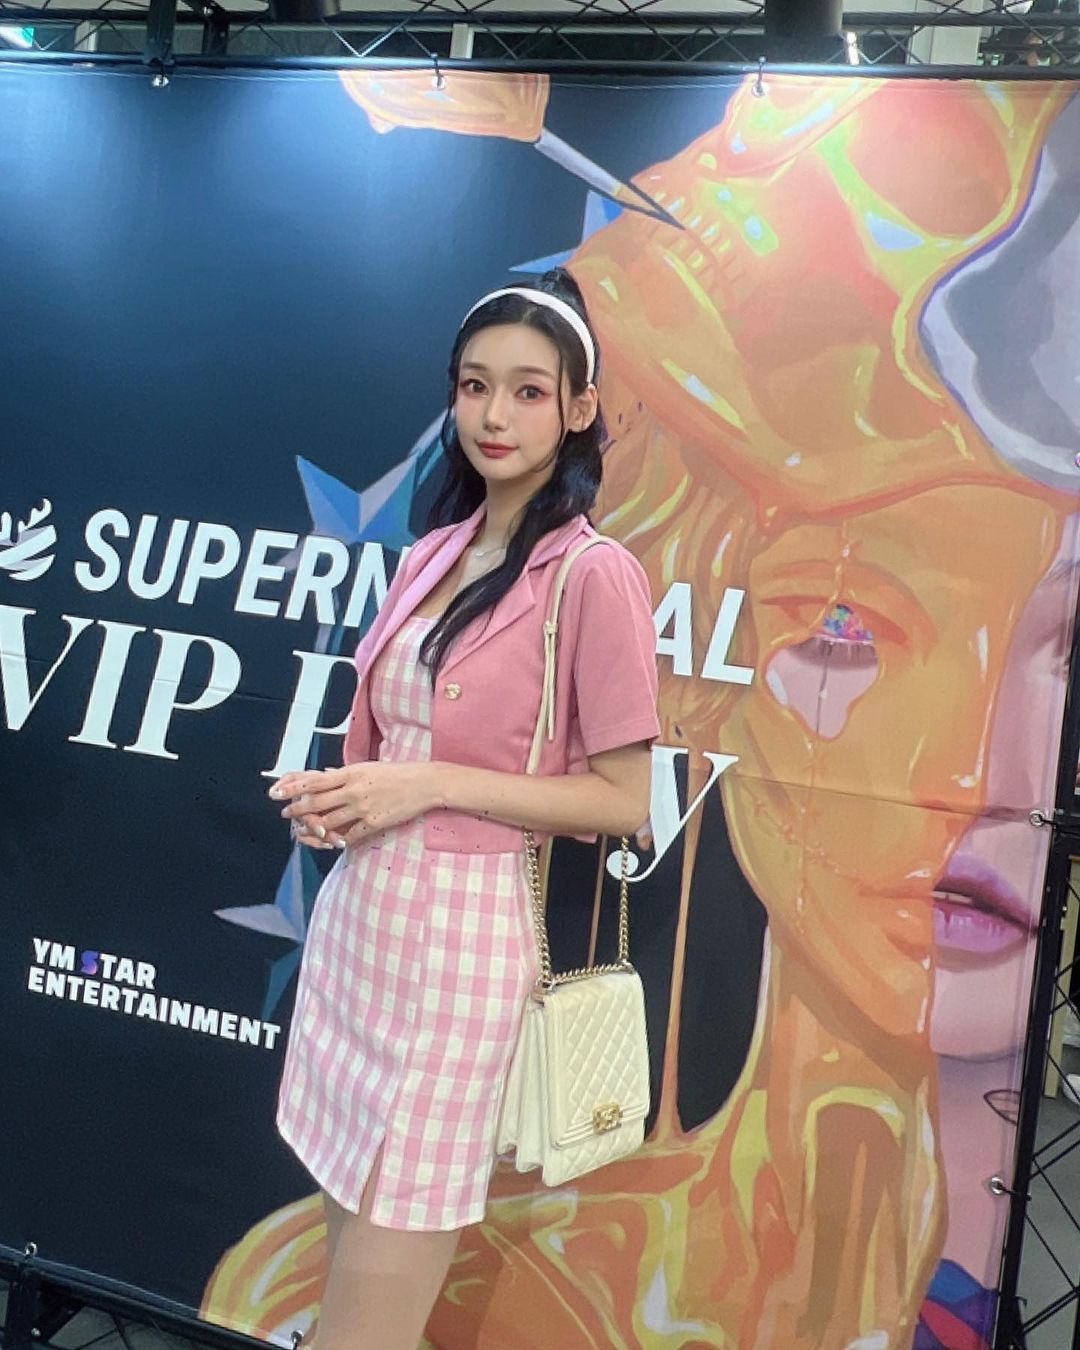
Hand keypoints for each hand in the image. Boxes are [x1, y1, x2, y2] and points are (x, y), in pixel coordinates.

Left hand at [270, 763, 439, 848]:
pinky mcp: (374, 822)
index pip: (314, 782)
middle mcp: (353, 790)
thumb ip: (346, 774)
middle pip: (316, 803)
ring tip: (305, 829)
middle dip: (297, 809)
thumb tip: (326, 775)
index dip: (293, 788)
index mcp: (351, 773)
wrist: (424, 783)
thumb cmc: (398, 773)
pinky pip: (350, 834)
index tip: (278, 792)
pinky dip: (339, 839)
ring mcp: (363, 808)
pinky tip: (333, 841)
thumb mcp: (369, 767)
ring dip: (313, 827)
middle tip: (286, 813)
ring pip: (328, 822)